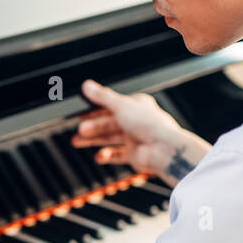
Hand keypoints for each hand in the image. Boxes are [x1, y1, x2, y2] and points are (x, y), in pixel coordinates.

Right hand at [72, 80, 210, 185]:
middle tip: (79, 130)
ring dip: (94, 140)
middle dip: (92, 127)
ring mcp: (135, 139)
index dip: (95, 110)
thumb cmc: (151, 125)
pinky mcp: (134, 155)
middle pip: (108, 123)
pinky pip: (117, 155)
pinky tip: (99, 156)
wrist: (164, 149)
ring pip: (109, 138)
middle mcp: (136, 122)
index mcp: (136, 105)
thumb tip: (87, 86)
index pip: (111, 106)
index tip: (80, 113)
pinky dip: (106, 156)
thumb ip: (102, 97)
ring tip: (78, 141)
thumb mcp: (121, 105)